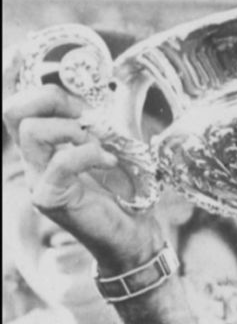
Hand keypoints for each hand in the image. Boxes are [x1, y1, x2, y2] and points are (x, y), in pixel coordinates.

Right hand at [2, 85, 163, 272]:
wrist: (134, 232)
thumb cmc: (127, 190)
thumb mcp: (115, 143)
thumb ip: (99, 120)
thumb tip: (97, 91)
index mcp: (44, 146)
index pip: (18, 107)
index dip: (48, 93)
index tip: (86, 107)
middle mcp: (34, 161)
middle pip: (14, 111)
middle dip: (56, 103)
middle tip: (89, 122)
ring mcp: (38, 180)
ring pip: (31, 131)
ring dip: (73, 130)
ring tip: (99, 147)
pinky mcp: (50, 198)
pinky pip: (60, 162)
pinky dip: (89, 154)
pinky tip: (110, 162)